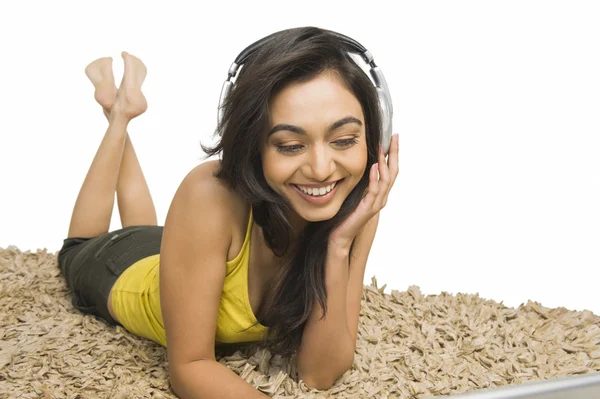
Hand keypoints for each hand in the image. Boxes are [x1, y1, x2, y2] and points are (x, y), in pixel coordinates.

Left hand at [329, 133, 398, 248]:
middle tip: (394, 137)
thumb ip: (361, 181)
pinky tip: (374, 166)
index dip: (393, 154)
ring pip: (386, 180)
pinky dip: (375, 178)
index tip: (393, 138)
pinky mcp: (368, 209)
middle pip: (393, 172)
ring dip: (384, 163)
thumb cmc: (346, 215)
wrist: (341, 235)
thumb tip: (361, 163)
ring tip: (382, 149)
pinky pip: (374, 190)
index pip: (391, 170)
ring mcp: (376, 204)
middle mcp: (382, 197)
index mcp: (380, 193)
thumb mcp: (355, 193)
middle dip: (394, 154)